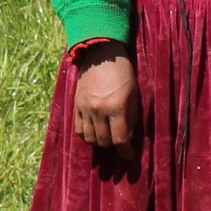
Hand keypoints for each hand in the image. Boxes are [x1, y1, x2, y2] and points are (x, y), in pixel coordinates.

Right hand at [71, 43, 137, 160]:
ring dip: (99, 143)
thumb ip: (132, 117)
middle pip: (104, 141)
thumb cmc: (123, 73)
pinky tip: (93, 133)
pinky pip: (78, 129)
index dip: (125, 151)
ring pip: (89, 138)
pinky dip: (86, 136)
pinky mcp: (77, 105)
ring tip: (106, 139)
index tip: (128, 155)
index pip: (120, 139)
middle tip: (119, 145)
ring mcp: (86, 108)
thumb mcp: (134, 94)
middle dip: (113, 147)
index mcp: (117, 107)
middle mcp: (99, 110)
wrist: (101, 55)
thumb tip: (128, 137)